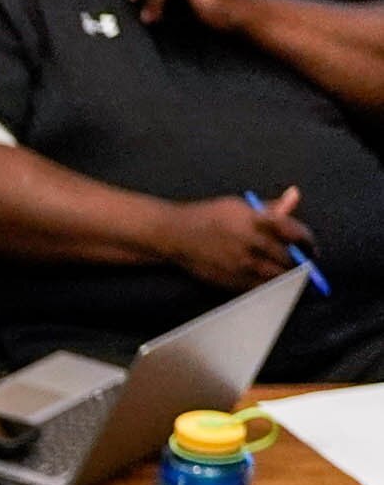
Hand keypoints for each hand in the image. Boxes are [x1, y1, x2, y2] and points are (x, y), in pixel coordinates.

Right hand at [164, 185, 309, 288]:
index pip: (296, 233)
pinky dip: (270, 288)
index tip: (310, 247)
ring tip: (292, 277)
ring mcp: (241, 264)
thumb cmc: (209, 216)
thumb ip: (271, 207)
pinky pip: (258, 289)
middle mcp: (251, 244)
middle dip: (301, 263)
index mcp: (257, 221)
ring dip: (288, 278)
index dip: (308, 242)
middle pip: (289, 259)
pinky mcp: (230, 280)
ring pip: (276, 278)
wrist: (175, 236)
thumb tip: (295, 195)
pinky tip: (271, 284)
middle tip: (305, 265)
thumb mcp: (240, 206)